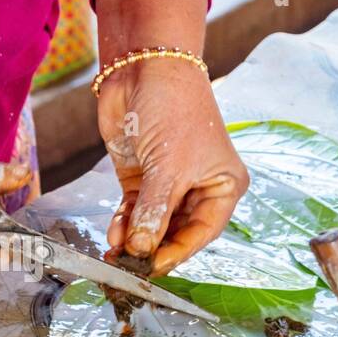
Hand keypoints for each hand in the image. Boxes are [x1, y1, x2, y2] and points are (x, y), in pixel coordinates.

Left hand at [93, 0, 247, 275]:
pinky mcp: (143, 177)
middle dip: (154, 248)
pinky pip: (135, 210)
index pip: (202, 231)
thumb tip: (141, 250)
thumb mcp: (169, 168)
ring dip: (135, 239)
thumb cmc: (174, 109)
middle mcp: (199, 188)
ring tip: (117, 255)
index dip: (179, 251)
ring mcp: (168, 183)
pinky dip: (124, 223)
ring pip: (153, 223)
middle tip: (132, 269)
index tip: (155, 267)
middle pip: (177, 231)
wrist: (143, 67)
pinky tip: (114, 235)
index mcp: (223, 186)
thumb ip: (154, 212)